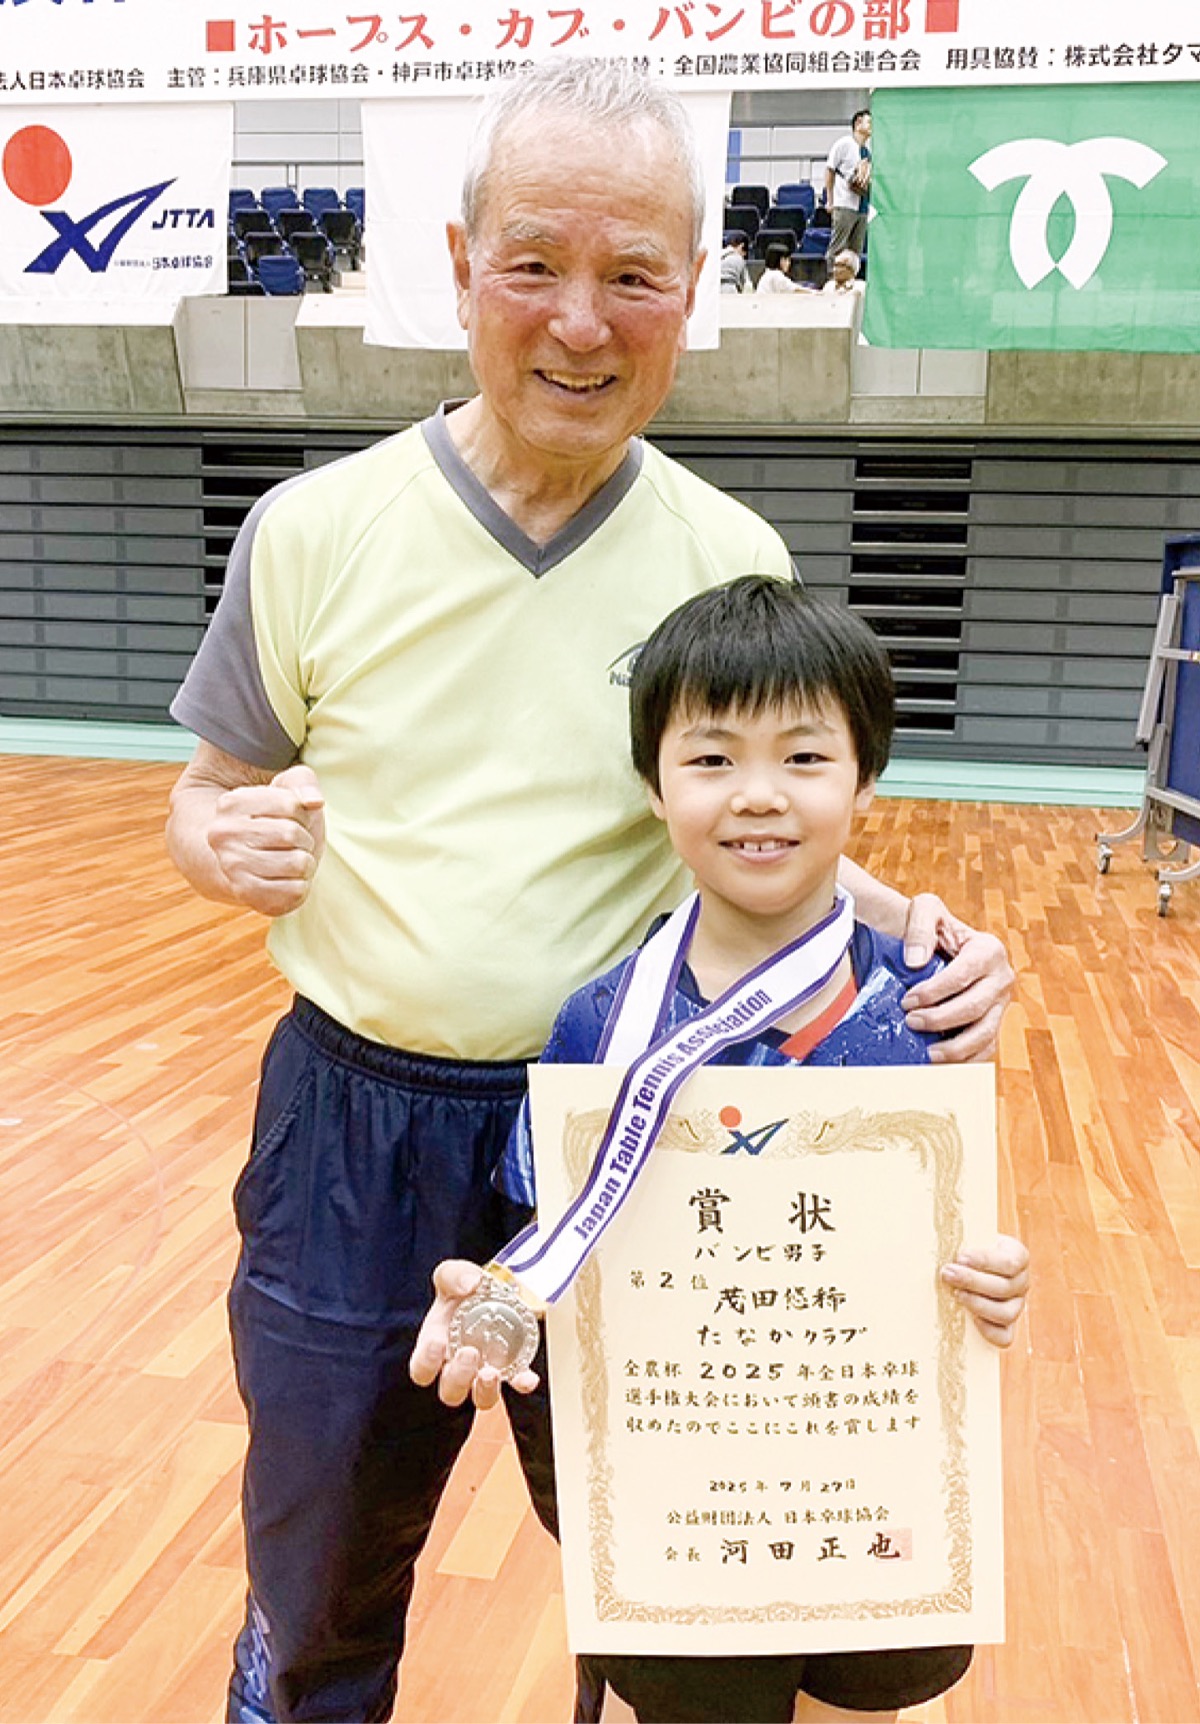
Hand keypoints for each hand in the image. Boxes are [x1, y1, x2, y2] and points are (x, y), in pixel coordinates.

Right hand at [207, 763, 325, 916]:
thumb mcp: (289, 789)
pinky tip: (286, 879)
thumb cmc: (277, 819)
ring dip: (306, 863)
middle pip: (292, 834)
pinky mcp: (246, 894)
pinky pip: (296, 892)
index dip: (303, 813)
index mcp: (230, 803)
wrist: (251, 859)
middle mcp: (222, 835)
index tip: (291, 818)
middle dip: (304, 838)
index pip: (291, 804)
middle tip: (293, 843)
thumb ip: (304, 782)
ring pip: (298, 863)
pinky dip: (302, 886)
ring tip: (290, 859)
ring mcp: (231, 866)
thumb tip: (315, 801)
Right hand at [409, 1260, 539, 1410]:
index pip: (421, 1370)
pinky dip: (522, 1383)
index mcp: (434, 1347)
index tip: (438, 1343)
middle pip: (450, 1391)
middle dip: (458, 1378)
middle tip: (470, 1353)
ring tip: (491, 1373)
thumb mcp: (452, 1273)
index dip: (426, 1364)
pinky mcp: (511, 1369)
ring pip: (481, 1398)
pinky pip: (516, 1383)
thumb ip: (454, 1275)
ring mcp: (483, 1371)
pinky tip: (527, 1378)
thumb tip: (470, 1284)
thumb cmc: (463, 1288)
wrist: (493, 1288)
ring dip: (486, 1390)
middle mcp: (456, 1367)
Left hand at [899, 894, 1013, 1062]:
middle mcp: (1001, 978)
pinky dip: (966, 1061)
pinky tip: (941, 1064)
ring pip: (985, 1035)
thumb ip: (919, 927)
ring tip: (927, 1053)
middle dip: (940, 1019)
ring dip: (955, 1049)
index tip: (908, 1001)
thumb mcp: (924, 910)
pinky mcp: (992, 1023)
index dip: (935, 992)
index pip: (964, 975)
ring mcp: (1000, 1005)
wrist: (936, 945)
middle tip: (911, 1022)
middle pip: (975, 1008)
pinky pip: (985, 1050)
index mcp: (989, 950)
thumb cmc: (930, 928)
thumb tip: (916, 962)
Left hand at [941, 1235, 1028, 1347]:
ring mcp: (1017, 1307)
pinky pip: (1005, 1337)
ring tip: (955, 1294)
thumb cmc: (967, 1247)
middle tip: (947, 1274)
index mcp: (1018, 1257)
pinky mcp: (1007, 1327)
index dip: (985, 1261)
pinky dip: (988, 1331)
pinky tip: (971, 1319)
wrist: (967, 1266)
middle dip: (972, 1281)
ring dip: (978, 1304)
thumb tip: (941, 1243)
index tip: (960, 1256)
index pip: (1010, 1262)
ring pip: (1006, 1313)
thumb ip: (962, 1238)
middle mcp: (1022, 1283)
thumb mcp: (969, 1237)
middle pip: (1005, 1287)